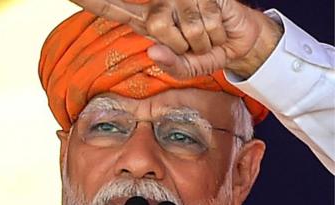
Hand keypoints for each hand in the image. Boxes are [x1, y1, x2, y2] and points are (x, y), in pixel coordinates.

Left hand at [69, 0, 281, 78]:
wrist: (241, 41)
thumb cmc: (209, 51)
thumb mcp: (188, 67)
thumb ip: (171, 65)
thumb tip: (153, 51)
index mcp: (149, 22)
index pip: (114, 7)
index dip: (92, 1)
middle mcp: (161, 6)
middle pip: (154, 28)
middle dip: (180, 47)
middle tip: (193, 46)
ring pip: (182, 30)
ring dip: (200, 42)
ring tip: (206, 37)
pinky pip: (203, 22)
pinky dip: (214, 34)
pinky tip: (217, 28)